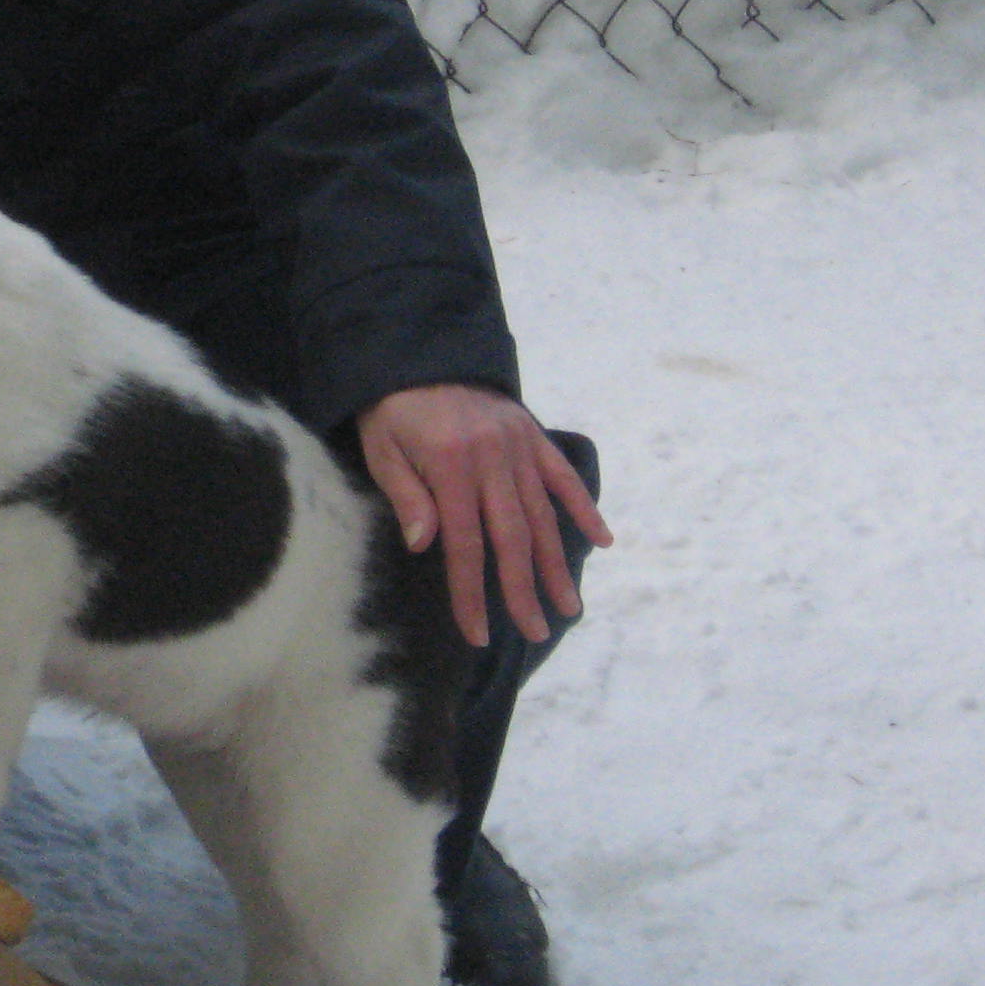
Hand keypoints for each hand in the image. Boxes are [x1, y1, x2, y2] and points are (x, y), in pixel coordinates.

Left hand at [356, 383, 611, 648]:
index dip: (472, 592)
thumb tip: (424, 545)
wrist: (418, 352)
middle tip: (536, 632)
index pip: (464, 544)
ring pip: (542, 514)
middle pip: (512, 538)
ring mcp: (518, 447)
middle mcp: (491, 459)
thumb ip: (406, 495)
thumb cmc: (392, 410)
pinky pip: (562, 476)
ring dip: (556, 563)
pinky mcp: (532, 435)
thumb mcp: (381, 450)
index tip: (479, 632)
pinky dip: (584, 507)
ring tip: (569, 605)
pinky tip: (602, 540)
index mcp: (450, 467)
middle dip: (523, 590)